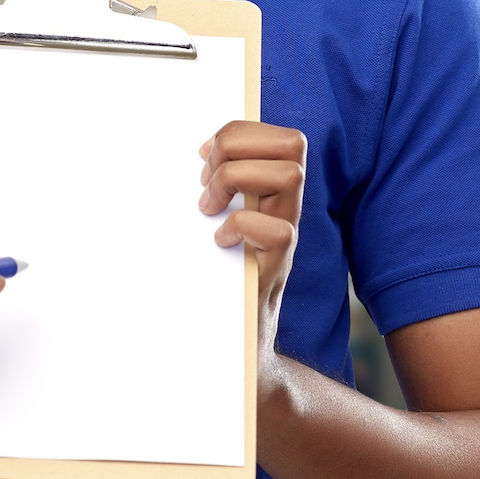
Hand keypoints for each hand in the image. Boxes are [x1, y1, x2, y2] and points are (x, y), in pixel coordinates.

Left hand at [198, 120, 305, 363]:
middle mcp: (285, 211)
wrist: (238, 346)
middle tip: (207, 180)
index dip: (242, 133)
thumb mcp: (215, 227)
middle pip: (293, 144)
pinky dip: (243, 228)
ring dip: (237, 181)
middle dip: (241, 147)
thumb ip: (212, 193)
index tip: (203, 154)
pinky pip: (280, 232)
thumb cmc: (218, 283)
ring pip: (291, 176)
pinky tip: (221, 242)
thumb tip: (186, 160)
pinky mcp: (277, 269)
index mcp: (270, 195)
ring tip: (209, 208)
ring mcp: (285, 238)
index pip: (282, 137)